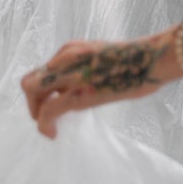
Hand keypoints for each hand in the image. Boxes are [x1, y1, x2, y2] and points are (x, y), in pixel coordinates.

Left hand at [21, 30, 179, 136]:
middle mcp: (64, 58)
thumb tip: (84, 87)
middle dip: (33, 102)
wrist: (152, 58)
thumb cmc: (138, 60)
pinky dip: (44, 124)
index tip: (54, 101)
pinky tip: (53, 134)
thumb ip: (86, 68)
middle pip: (30, 82)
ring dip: (36, 113)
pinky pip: (48, 111)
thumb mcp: (103, 58)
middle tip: (45, 116)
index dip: (44, 91)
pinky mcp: (77, 94)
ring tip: (49, 126)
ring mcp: (69, 74)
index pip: (44, 70)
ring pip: (32, 93)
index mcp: (72, 49)